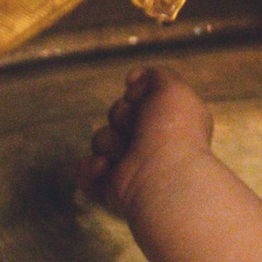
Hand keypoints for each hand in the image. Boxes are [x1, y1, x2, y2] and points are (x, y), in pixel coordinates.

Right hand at [82, 65, 212, 215]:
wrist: (162, 176)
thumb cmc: (172, 131)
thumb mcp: (173, 88)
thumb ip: (156, 75)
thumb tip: (135, 79)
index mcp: (169, 121)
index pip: (140, 99)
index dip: (136, 94)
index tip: (138, 97)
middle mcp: (153, 143)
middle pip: (118, 115)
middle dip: (121, 116)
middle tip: (135, 127)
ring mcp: (132, 165)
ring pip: (102, 140)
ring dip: (109, 142)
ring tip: (125, 153)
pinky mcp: (112, 187)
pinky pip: (87, 170)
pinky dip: (91, 168)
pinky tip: (105, 167)